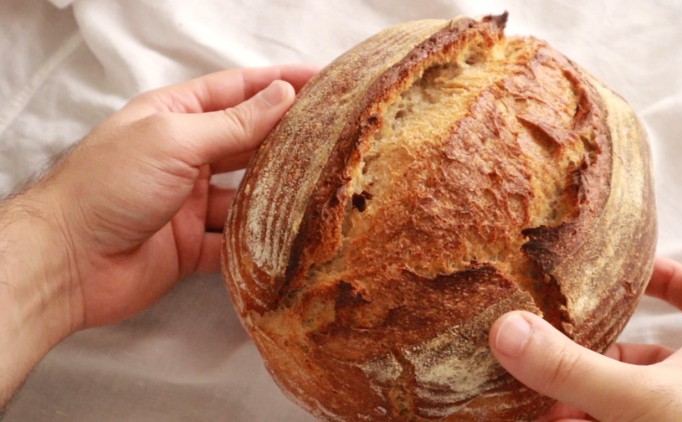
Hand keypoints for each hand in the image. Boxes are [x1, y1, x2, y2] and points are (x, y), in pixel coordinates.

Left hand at [44, 66, 316, 328]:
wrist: (66, 262)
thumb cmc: (111, 185)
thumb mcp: (174, 140)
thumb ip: (232, 123)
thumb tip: (282, 94)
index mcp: (175, 117)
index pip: (236, 92)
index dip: (279, 83)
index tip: (323, 81)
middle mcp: (184, 156)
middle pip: (246, 142)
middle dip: (286, 139)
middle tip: (335, 136)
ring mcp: (189, 203)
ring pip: (245, 195)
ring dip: (275, 194)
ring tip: (321, 188)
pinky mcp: (191, 246)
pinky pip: (233, 241)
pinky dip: (254, 241)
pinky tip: (285, 237)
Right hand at [489, 257, 681, 420]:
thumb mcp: (641, 402)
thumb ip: (572, 368)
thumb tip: (506, 328)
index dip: (662, 274)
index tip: (621, 271)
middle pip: (651, 354)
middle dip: (597, 355)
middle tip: (554, 352)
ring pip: (636, 401)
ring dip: (589, 400)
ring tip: (548, 405)